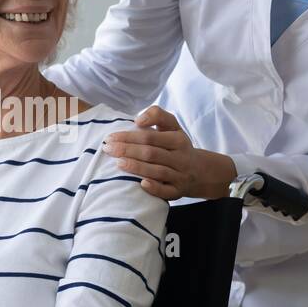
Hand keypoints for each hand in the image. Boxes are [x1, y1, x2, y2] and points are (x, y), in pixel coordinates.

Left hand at [102, 105, 237, 200]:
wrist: (200, 171)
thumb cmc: (177, 146)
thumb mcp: (172, 126)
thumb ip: (157, 115)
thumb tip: (138, 120)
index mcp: (178, 139)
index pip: (150, 137)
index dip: (129, 136)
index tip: (111, 137)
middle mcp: (180, 158)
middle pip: (151, 153)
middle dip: (127, 150)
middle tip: (107, 149)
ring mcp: (180, 176)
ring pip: (158, 172)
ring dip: (137, 167)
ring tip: (117, 163)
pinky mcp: (178, 192)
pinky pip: (167, 191)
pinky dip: (154, 188)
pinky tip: (141, 184)